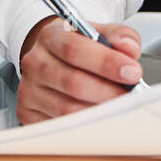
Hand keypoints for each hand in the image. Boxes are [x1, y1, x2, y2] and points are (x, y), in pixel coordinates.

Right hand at [15, 17, 142, 123]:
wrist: (53, 58)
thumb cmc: (79, 47)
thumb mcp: (99, 32)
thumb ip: (119, 36)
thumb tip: (130, 49)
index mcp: (51, 36)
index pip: (75, 50)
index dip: (107, 63)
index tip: (132, 72)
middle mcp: (35, 63)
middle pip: (73, 83)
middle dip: (109, 92)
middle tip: (131, 95)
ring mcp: (29, 90)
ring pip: (67, 110)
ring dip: (100, 111)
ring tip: (119, 108)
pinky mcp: (28, 114)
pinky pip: (59, 127)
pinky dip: (84, 127)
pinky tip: (100, 120)